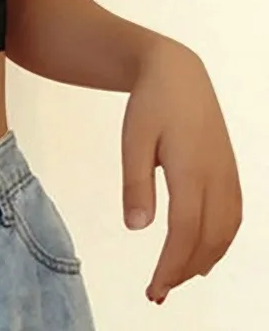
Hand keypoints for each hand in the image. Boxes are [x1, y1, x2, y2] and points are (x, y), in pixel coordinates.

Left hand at [121, 40, 241, 303]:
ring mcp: (228, 174)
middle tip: (157, 292)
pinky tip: (202, 252)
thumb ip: (136, 183)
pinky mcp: (230, 171)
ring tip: (175, 278)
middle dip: (184, 270)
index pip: (185, 231)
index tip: (153, 289)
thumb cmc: (150, 104)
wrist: (177, 73)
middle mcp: (217, 177)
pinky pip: (232, 217)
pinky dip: (219, 241)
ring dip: (203, 260)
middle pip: (209, 239)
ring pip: (225, 231)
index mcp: (192, 170)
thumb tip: (137, 228)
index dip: (171, 265)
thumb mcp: (133, 139)